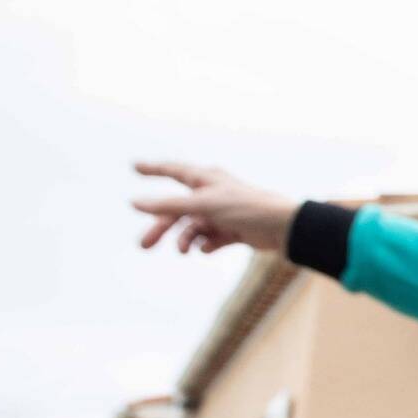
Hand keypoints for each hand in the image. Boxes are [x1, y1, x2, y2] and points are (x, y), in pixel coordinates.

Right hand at [131, 163, 300, 255]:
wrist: (283, 228)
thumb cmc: (245, 208)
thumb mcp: (202, 205)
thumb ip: (168, 205)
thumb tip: (134, 203)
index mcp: (206, 178)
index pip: (173, 171)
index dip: (154, 169)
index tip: (135, 166)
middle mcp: (212, 193)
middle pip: (178, 210)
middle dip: (161, 227)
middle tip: (143, 246)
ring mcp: (222, 213)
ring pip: (193, 227)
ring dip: (185, 239)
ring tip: (183, 251)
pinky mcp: (233, 231)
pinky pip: (211, 239)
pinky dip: (207, 244)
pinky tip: (208, 248)